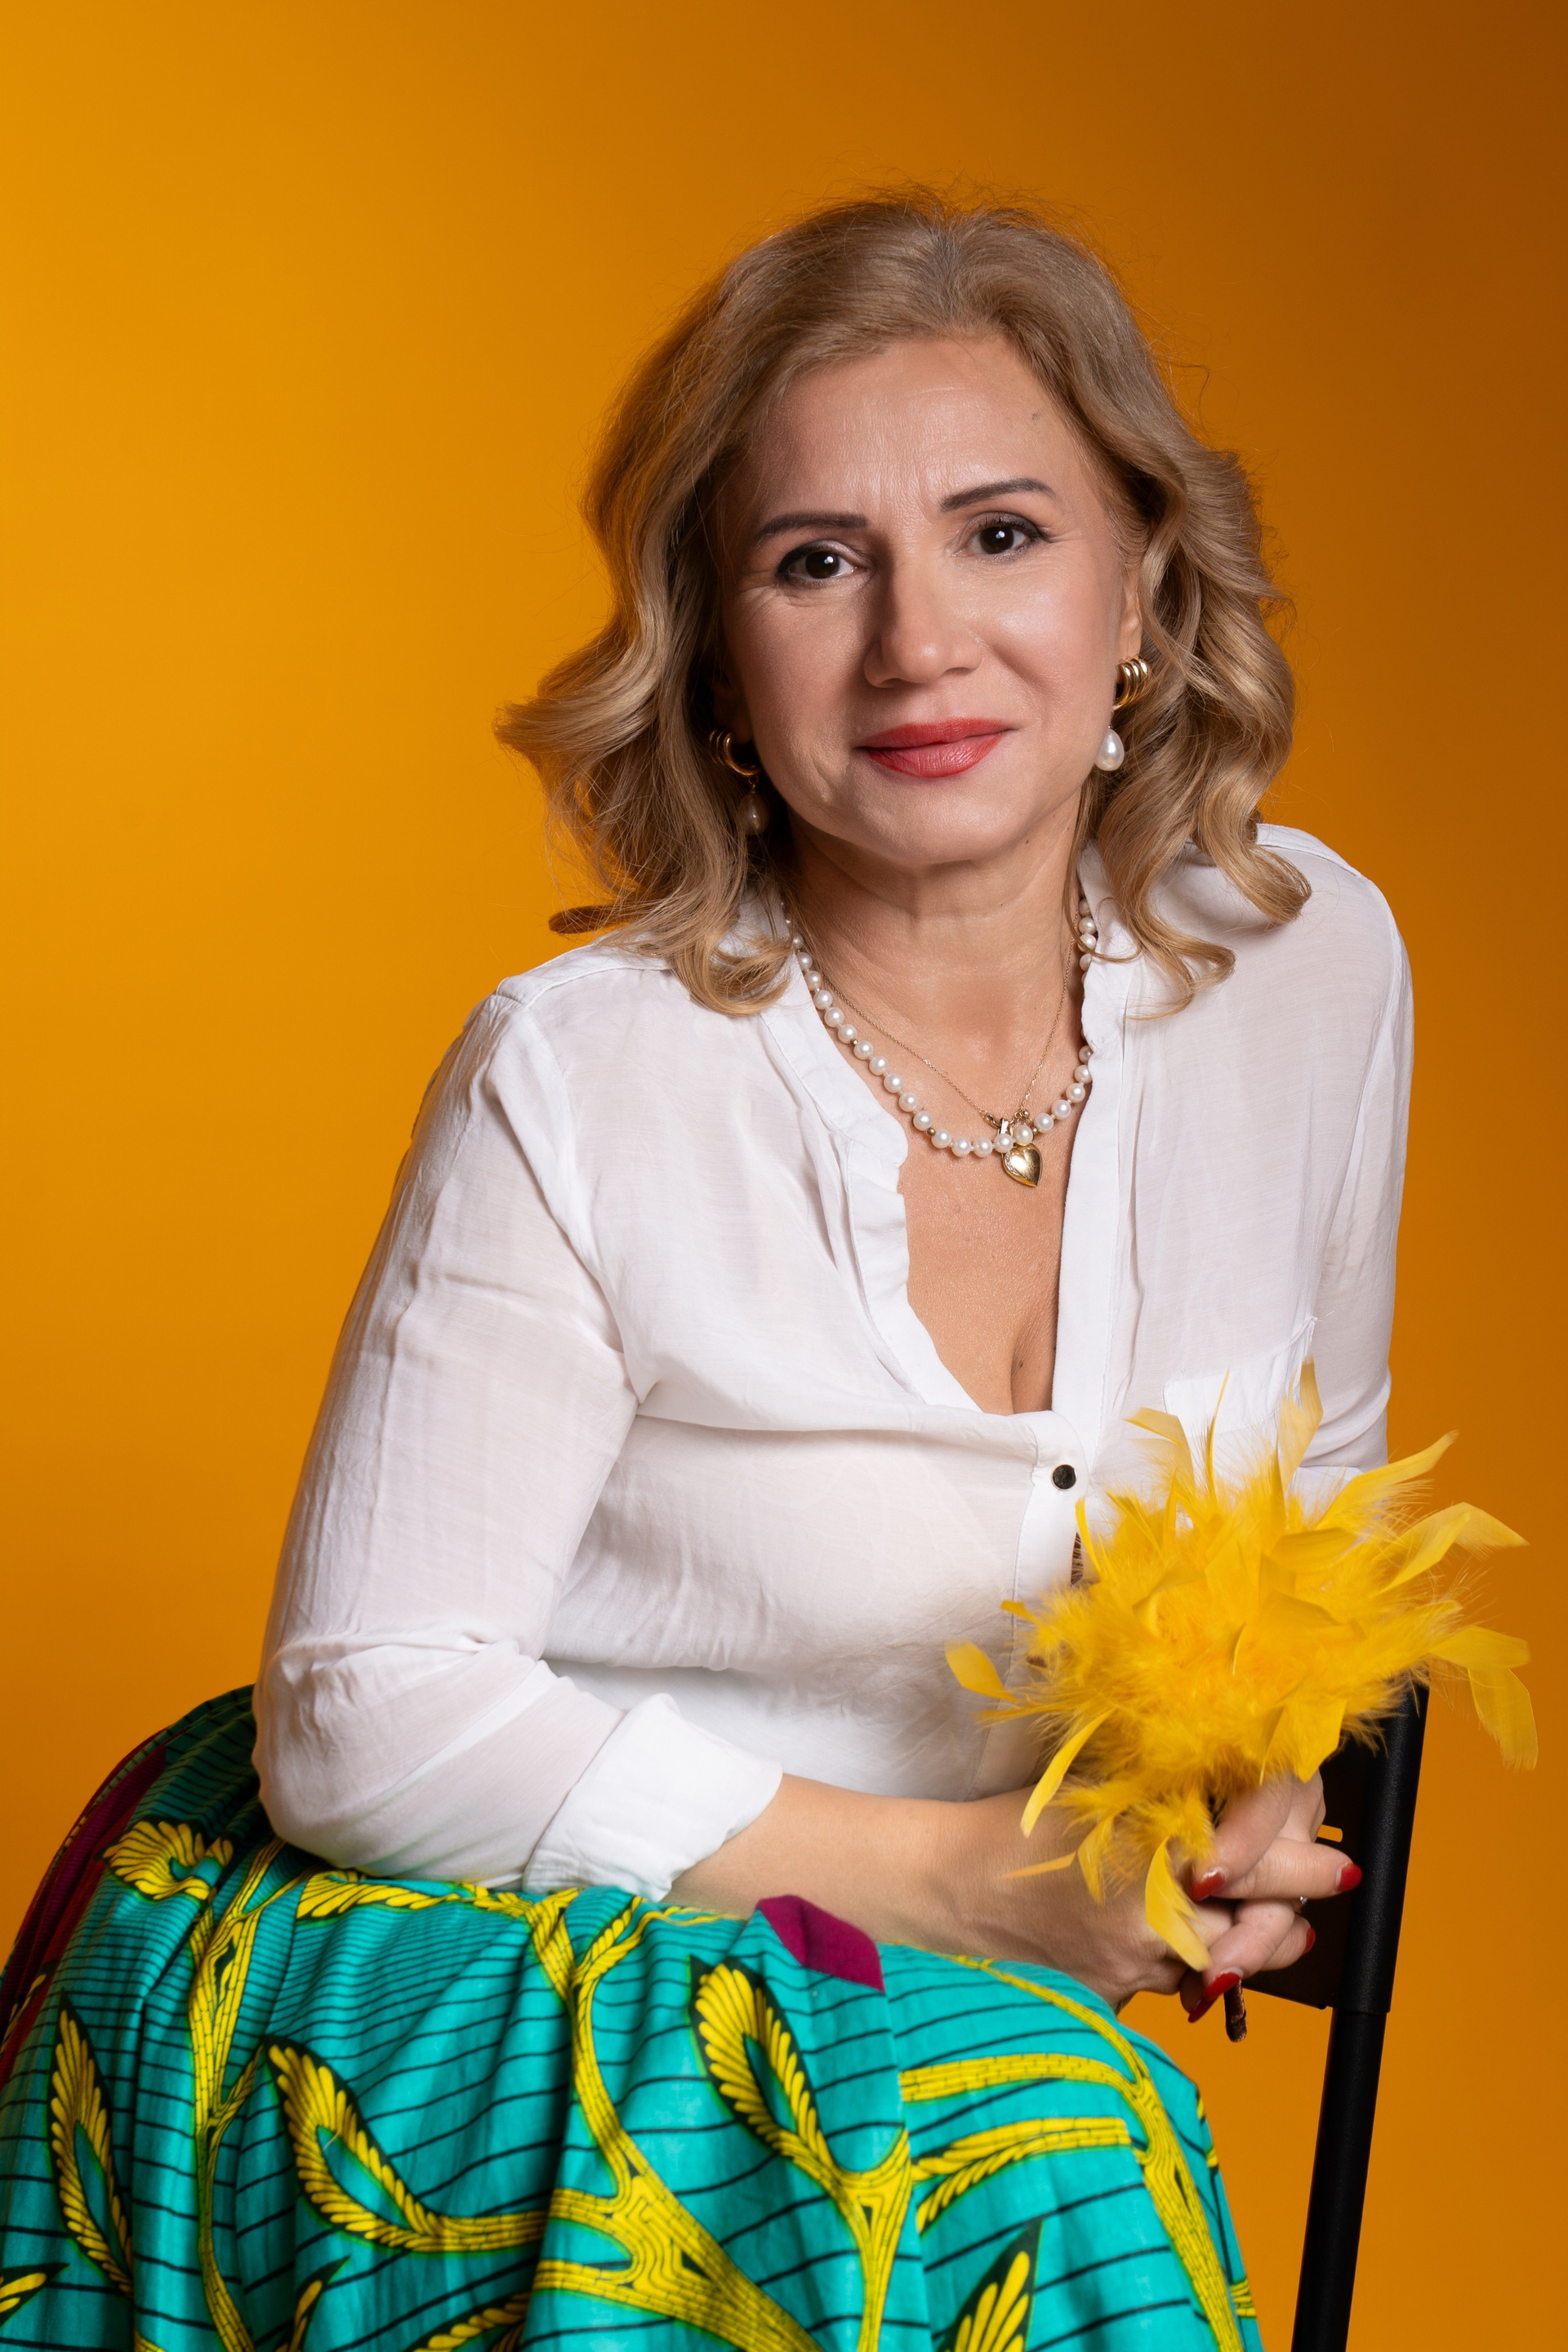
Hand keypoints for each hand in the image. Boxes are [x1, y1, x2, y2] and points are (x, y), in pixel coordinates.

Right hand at [670, 1769, 1358, 2018]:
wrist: (945, 1887)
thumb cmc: (1018, 1822)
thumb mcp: (1109, 1785)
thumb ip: (1184, 1794)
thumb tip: (1263, 1799)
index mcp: (1157, 1848)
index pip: (1264, 1856)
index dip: (1303, 1851)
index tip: (1335, 1856)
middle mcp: (1158, 1918)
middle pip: (1267, 1920)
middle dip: (1299, 1902)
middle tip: (1326, 1880)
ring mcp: (1139, 1966)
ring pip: (1235, 1961)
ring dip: (1259, 1939)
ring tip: (1281, 1921)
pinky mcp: (1120, 1997)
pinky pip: (1183, 1982)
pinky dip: (1204, 1962)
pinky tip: (1204, 1944)